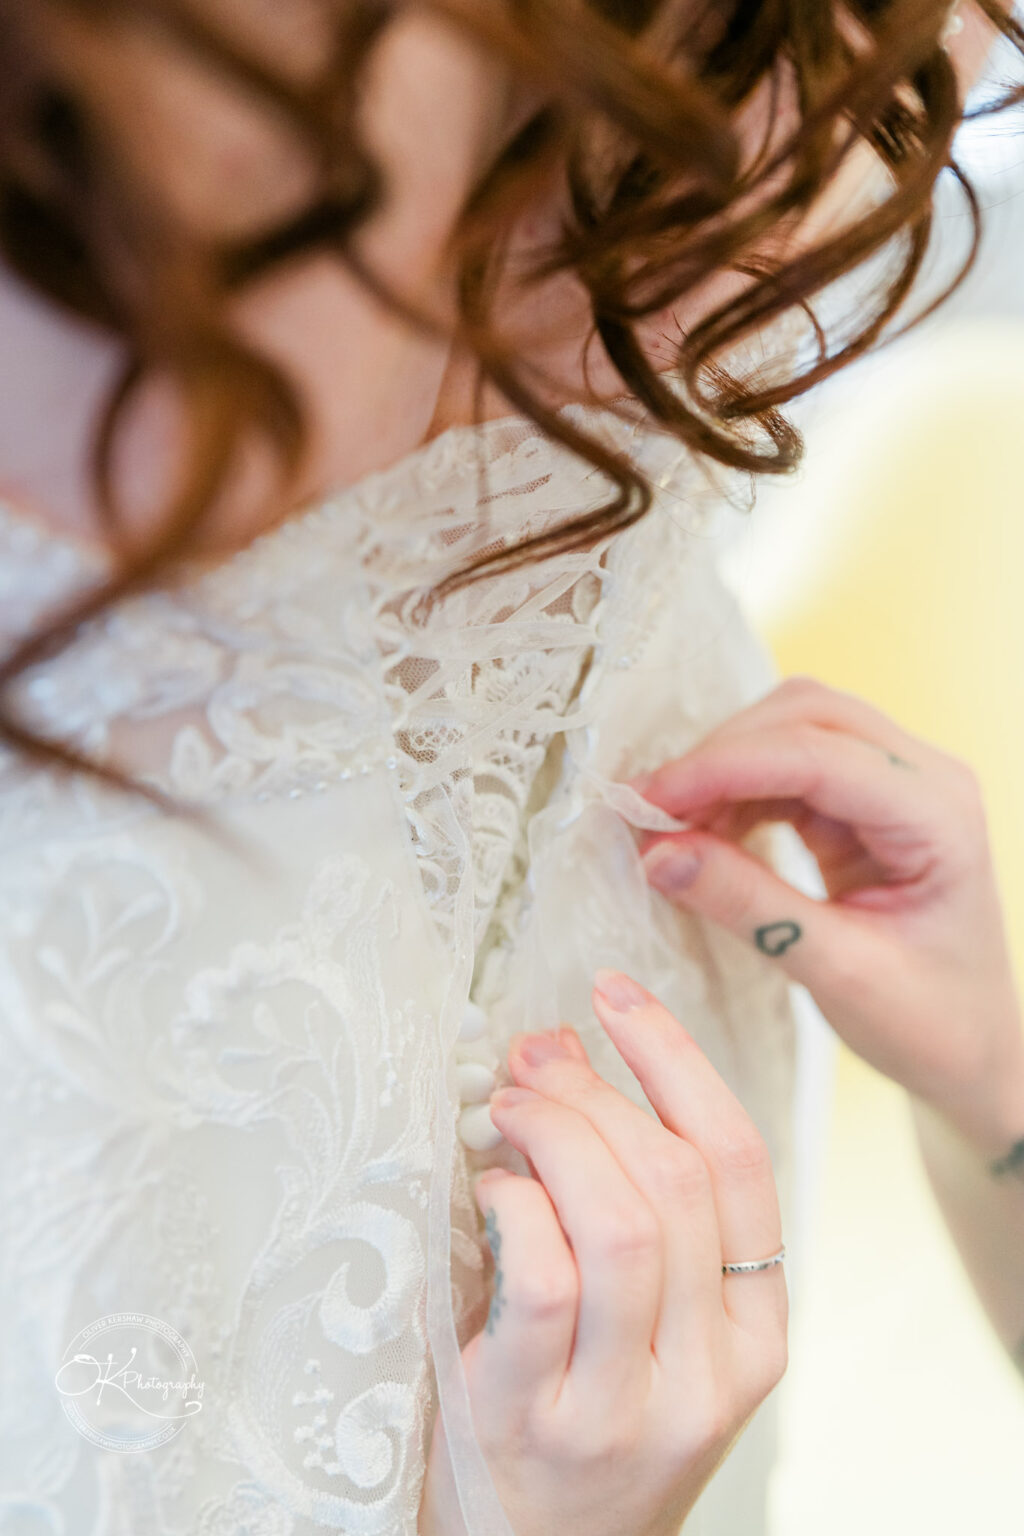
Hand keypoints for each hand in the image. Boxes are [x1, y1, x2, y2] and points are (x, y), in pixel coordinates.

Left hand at [419, 970, 786, 1535]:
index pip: (739, 1162)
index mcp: (752, 1334)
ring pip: (623, 1222)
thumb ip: (625, 1197)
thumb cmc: (579, 1421)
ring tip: (508, 1104)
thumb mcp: (642, 1325)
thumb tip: (563, 1050)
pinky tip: (492, 1187)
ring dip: (557, 1132)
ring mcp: (625, 1404)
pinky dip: (516, 1204)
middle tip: (534, 1054)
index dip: (676, 1060)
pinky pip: (545, 1279)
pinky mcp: (538, 1422)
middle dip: (598, 1089)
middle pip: (676, 1180)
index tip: (618, 996)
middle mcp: (706, 1372)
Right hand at [628, 675, 1023, 1153]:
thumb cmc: (932, 1021)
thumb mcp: (838, 974)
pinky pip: (786, 767)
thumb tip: (659, 855)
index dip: (723, 768)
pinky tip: (703, 834)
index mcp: (937, 815)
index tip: (650, 800)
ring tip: (669, 832)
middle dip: (719, 757)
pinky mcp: (862, 802)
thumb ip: (749, 907)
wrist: (971, 1047)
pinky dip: (735, 791)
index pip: (818, 756)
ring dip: (722, 770)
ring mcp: (894, 783)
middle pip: (804, 718)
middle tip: (649, 813)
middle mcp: (923, 779)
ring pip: (790, 730)